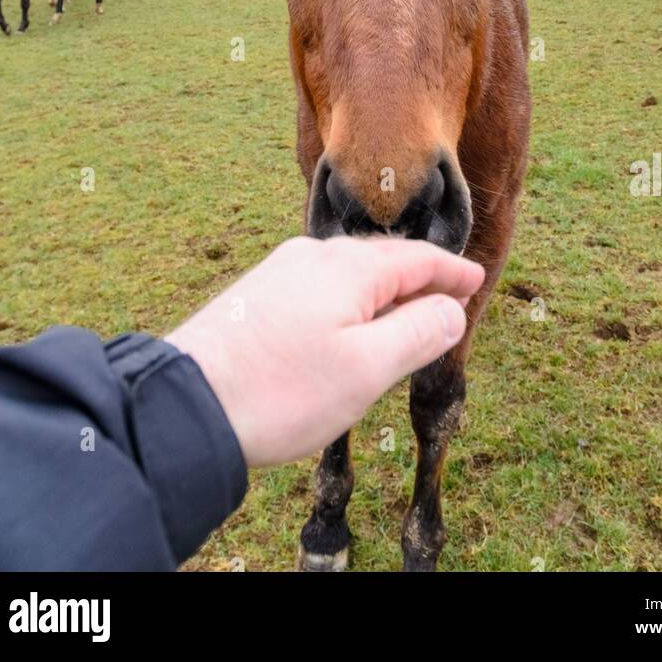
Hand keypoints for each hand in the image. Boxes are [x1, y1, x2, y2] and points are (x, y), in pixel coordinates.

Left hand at [166, 235, 483, 466]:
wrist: (186, 405)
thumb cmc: (282, 391)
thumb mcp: (367, 369)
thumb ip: (417, 332)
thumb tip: (450, 308)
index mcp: (347, 267)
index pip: (416, 258)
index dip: (451, 271)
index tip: (476, 280)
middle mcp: (312, 257)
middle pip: (381, 260)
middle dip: (419, 278)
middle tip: (449, 298)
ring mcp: (280, 274)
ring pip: (348, 274)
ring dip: (383, 292)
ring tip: (404, 315)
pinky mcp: (257, 297)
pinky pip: (320, 287)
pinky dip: (350, 301)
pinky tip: (347, 327)